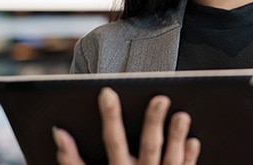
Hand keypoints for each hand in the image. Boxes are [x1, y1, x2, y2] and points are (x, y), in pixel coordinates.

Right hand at [53, 87, 200, 163]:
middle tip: (161, 99)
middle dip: (153, 123)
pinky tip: (193, 141)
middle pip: (148, 147)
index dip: (110, 117)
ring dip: (176, 138)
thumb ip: (72, 160)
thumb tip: (59, 134)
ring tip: (182, 116)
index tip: (107, 93)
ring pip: (171, 159)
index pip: (113, 141)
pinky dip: (189, 157)